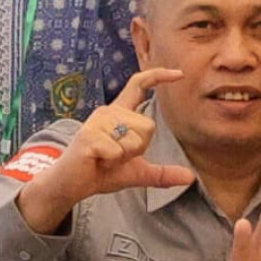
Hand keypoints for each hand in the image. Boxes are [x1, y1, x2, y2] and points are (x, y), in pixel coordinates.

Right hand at [12, 66, 192, 231]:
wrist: (71, 185)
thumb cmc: (100, 173)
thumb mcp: (137, 172)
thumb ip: (162, 173)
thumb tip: (190, 177)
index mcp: (119, 114)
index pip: (139, 86)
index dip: (158, 77)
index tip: (179, 74)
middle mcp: (108, 112)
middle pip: (148, 126)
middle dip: (138, 149)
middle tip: (115, 156)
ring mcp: (97, 122)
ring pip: (135, 140)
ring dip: (124, 157)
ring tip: (104, 158)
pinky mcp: (89, 136)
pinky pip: (119, 151)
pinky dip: (112, 162)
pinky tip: (97, 161)